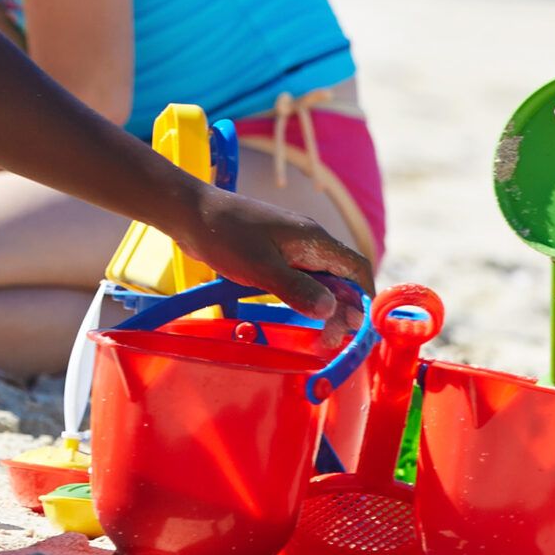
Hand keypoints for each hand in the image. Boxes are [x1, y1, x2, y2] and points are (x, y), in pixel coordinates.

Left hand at [178, 188, 367, 323]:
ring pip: (321, 279)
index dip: (363, 298)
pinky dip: (305, 297)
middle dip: (343, 309)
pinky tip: (299, 314)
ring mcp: (291, 247)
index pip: (356, 268)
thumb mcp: (261, 267)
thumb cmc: (225, 236)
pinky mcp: (274, 253)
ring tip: (318, 336)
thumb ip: (297, 288)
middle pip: (341, 277)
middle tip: (328, 341)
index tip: (356, 328)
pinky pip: (300, 277)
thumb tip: (331, 310)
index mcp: (314, 239)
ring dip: (324, 306)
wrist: (190, 213)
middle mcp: (308, 241)